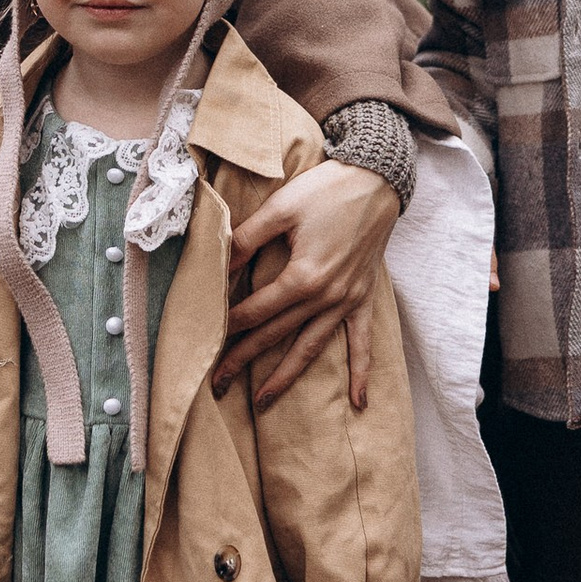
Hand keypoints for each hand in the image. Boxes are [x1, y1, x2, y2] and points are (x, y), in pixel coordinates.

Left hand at [215, 157, 400, 410]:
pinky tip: (358, 402)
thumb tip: (216, 266)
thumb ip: (245, 240)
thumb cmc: (325, 190)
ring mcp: (347, 301)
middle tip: (216, 384)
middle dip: (244, 360)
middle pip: (276, 336)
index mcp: (303, 278)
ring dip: (286, 377)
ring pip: (311, 348)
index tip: (204, 338)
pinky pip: (362, 342)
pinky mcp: (363, 298)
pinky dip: (361, 372)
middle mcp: (326, 298)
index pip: (255, 311)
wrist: (376, 179)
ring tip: (263, 402)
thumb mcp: (279, 209)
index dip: (228, 324)